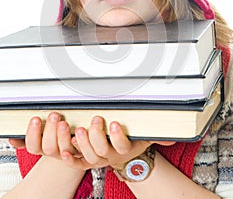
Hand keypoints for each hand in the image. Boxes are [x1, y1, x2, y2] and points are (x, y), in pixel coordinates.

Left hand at [60, 115, 174, 169]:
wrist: (120, 154)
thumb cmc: (130, 141)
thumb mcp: (144, 136)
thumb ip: (156, 134)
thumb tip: (171, 137)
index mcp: (125, 149)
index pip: (122, 145)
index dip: (117, 136)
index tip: (114, 123)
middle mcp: (111, 156)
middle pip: (103, 150)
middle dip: (97, 135)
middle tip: (95, 120)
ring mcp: (98, 158)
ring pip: (89, 156)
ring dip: (82, 143)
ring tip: (79, 129)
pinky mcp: (86, 160)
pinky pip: (78, 163)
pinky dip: (71, 158)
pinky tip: (66, 149)